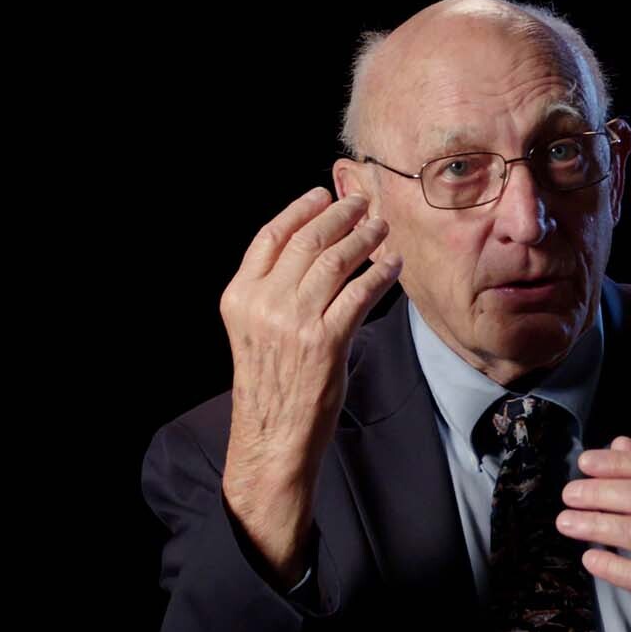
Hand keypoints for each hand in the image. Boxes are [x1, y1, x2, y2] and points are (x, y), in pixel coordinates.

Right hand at [219, 187, 400, 584]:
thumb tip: (312, 248)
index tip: (322, 195)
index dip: (300, 209)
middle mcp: (264, 304)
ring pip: (336, 261)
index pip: (271, 236)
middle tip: (363, 205)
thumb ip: (272, 292)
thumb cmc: (271, 384)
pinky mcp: (326, 341)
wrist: (272, 437)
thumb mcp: (254, 330)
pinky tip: (391, 264)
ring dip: (363, 239)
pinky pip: (360, 293)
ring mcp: (295, 322)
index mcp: (240, 297)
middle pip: (308, 241)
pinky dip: (379, 273)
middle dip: (339, 216)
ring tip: (380, 229)